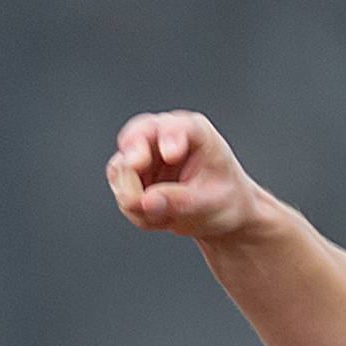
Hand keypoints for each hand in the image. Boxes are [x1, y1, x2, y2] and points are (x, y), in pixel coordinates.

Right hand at [107, 111, 267, 240]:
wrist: (220, 213)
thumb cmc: (225, 199)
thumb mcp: (210, 204)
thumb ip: (179, 201)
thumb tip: (146, 201)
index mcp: (195, 132)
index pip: (178, 126)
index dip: (171, 136)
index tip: (171, 155)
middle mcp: (165, 134)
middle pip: (136, 135)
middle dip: (133, 158)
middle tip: (137, 175)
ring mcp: (144, 152)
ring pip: (121, 168)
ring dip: (135, 199)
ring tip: (166, 217)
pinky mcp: (132, 173)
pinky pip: (119, 189)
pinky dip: (135, 210)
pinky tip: (159, 218)